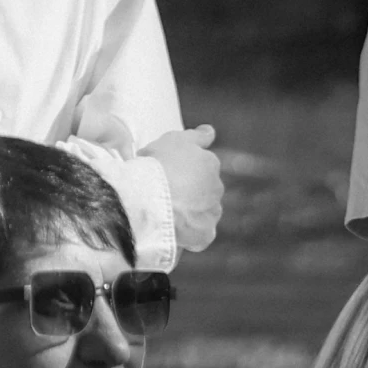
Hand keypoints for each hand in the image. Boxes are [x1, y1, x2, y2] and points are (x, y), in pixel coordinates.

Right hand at [144, 125, 222, 254]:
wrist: (150, 201)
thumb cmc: (158, 166)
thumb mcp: (173, 140)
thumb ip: (195, 136)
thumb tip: (210, 132)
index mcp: (210, 163)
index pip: (202, 167)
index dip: (183, 172)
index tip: (168, 175)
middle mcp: (217, 187)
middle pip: (203, 190)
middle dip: (189, 193)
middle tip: (163, 195)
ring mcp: (212, 212)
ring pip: (202, 213)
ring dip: (189, 214)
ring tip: (165, 215)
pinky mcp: (205, 234)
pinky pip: (198, 236)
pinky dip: (189, 236)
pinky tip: (173, 232)